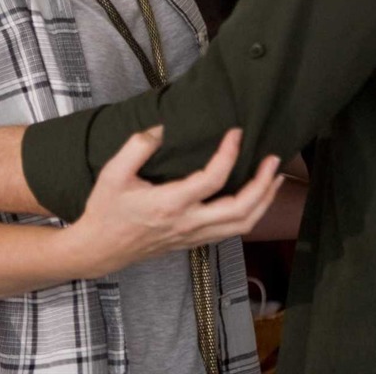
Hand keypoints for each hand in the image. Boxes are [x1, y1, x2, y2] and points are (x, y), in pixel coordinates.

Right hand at [69, 127, 283, 277]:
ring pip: (242, 225)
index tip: (235, 132)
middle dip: (263, 184)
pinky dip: (251, 214)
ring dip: (264, 201)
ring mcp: (194, 236)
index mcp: (170, 204)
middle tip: (273, 159)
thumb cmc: (106, 210)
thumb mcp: (113, 173)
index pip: (213, 179)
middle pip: (241, 209)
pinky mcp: (194, 242)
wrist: (99, 250)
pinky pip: (232, 231)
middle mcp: (188, 223)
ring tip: (275, 177)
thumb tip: (164, 126)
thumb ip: (138, 146)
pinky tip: (256, 197)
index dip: (229, 153)